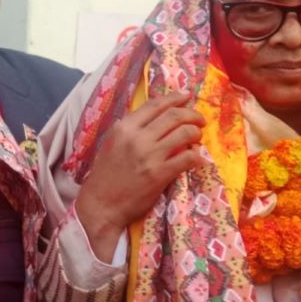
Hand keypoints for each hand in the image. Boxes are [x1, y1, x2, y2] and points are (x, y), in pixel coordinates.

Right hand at [75, 91, 205, 260]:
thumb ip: (129, 130)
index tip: (187, 96)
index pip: (155, 105)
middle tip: (199, 119)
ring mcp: (150, 155)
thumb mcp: (111, 144)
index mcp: (124, 128)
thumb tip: (152, 118)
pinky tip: (197, 158)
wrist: (101, 205)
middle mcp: (137, 137)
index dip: (175, 98)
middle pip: (174, 116)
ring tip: (198, 137)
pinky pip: (187, 158)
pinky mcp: (160, 174)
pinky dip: (196, 156)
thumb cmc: (104, 175)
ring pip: (184, 133)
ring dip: (196, 133)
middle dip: (192, 114)